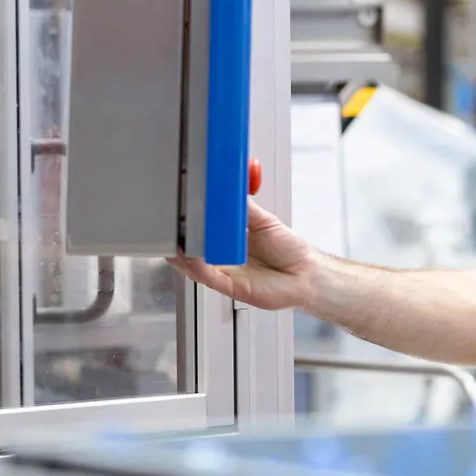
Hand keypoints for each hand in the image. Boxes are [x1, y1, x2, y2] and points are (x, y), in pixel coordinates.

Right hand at [169, 199, 320, 309]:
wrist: (306, 273)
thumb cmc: (288, 250)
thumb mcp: (264, 221)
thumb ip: (246, 207)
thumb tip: (231, 188)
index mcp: (228, 241)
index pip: (201, 231)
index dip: (187, 223)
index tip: (178, 208)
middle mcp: (223, 259)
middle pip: (191, 250)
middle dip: (177, 239)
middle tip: (169, 225)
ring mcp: (225, 274)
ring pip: (194, 266)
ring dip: (182, 254)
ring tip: (176, 240)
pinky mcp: (232, 288)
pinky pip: (210, 278)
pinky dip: (199, 267)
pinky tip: (194, 256)